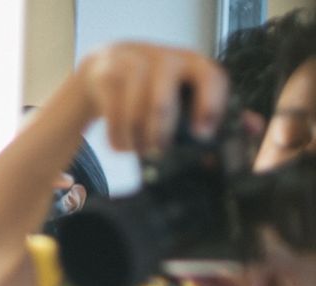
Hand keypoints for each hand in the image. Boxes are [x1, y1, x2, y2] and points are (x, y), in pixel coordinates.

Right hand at [77, 42, 226, 155]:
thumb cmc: (150, 86)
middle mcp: (165, 60)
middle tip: (160, 153)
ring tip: (139, 149)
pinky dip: (117, 139)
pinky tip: (122, 143)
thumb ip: (213, 109)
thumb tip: (253, 129)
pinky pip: (112, 116)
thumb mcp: (184, 92)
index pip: (210, 76)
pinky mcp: (107, 77)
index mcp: (192, 64)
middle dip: (160, 134)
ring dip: (136, 140)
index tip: (203, 134)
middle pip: (163, 101)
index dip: (209, 105)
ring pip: (135, 113)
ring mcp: (132, 66)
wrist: (104, 69)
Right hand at [193, 233, 315, 285]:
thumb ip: (280, 257)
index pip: (261, 245)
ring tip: (187, 260)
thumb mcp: (303, 276)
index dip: (244, 241)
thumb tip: (263, 232)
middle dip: (221, 251)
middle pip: (240, 257)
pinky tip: (193, 278)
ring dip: (209, 268)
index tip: (227, 235)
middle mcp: (269, 272)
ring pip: (228, 274)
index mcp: (287, 261)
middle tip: (200, 245)